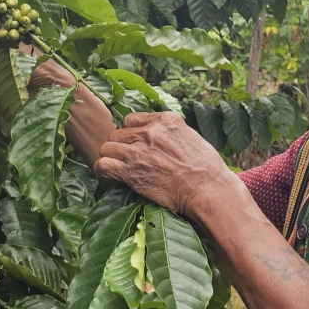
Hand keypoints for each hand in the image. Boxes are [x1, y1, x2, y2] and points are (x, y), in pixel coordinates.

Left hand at [94, 111, 231, 217]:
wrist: (206, 189)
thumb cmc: (206, 167)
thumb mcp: (190, 136)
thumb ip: (170, 132)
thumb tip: (160, 135)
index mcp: (164, 120)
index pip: (132, 119)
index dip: (131, 131)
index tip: (134, 142)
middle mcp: (148, 132)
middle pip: (117, 133)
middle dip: (120, 145)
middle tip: (126, 158)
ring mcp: (138, 151)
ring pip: (107, 147)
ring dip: (110, 156)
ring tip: (115, 166)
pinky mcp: (131, 172)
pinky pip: (103, 165)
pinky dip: (102, 170)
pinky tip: (107, 174)